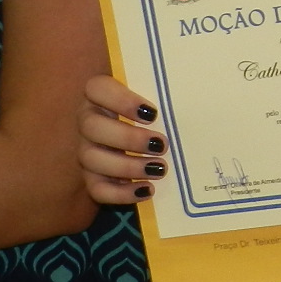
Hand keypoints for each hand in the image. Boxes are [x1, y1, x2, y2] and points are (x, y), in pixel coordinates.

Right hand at [79, 73, 164, 205]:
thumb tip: (193, 101)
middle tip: (162, 145)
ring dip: (128, 166)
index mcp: (100, 95)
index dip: (121, 100)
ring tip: (160, 169)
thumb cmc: (153, 115)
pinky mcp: (91, 178)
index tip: (152, 113)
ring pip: (92, 159)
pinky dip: (122, 193)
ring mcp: (87, 150)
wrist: (146, 144)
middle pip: (92, 127)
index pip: (96, 88)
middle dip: (128, 138)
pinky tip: (147, 189)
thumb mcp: (156, 101)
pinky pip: (97, 189)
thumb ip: (165, 98)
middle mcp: (88, 121)